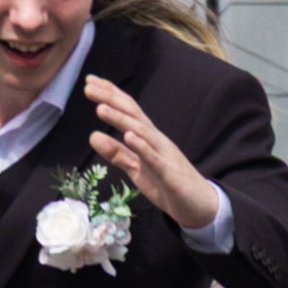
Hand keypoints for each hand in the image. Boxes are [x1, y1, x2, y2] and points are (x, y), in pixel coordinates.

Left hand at [82, 77, 224, 234]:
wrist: (200, 205)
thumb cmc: (167, 184)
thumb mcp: (136, 168)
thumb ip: (116, 153)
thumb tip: (92, 136)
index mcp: (148, 138)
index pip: (128, 111)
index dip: (110, 95)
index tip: (90, 81)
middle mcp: (156, 141)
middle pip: (133, 115)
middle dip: (111, 100)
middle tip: (88, 86)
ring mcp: (164, 156)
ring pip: (142, 132)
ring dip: (122, 120)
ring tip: (101, 108)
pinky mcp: (170, 174)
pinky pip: (155, 159)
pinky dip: (142, 146)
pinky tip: (129, 137)